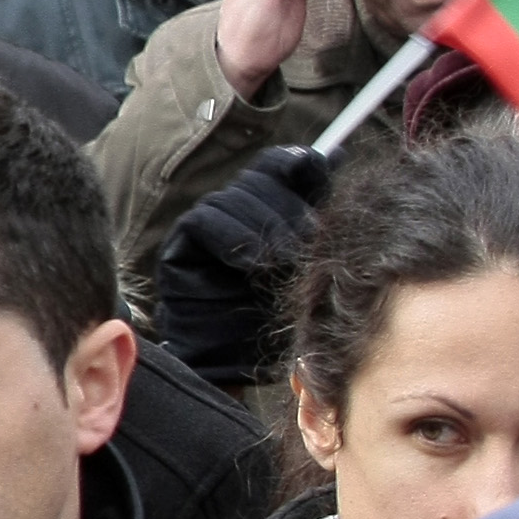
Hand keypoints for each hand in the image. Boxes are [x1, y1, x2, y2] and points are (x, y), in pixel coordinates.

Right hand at [152, 144, 331, 389]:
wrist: (237, 362)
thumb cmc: (277, 316)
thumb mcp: (310, 260)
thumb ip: (316, 212)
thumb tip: (337, 156)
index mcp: (266, 209)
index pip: (278, 165)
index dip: (298, 164)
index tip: (320, 168)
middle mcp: (233, 211)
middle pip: (260, 178)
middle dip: (288, 205)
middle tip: (308, 237)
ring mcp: (205, 227)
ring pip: (234, 197)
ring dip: (264, 226)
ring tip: (283, 260)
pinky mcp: (180, 247)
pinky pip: (205, 222)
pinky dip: (232, 238)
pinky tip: (248, 264)